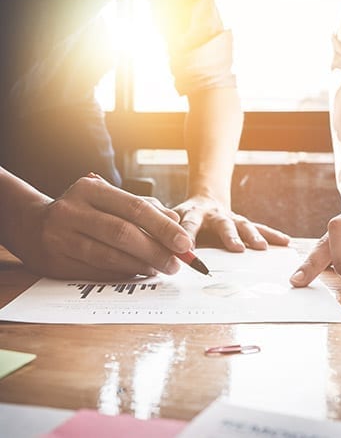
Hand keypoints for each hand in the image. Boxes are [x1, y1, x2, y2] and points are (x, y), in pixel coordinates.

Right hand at [22, 175, 192, 279]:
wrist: (32, 225)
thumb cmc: (84, 211)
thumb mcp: (110, 200)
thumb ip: (144, 208)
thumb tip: (175, 222)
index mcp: (91, 189)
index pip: (135, 208)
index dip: (163, 227)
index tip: (184, 243)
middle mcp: (72, 211)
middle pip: (123, 233)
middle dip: (156, 251)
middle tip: (176, 264)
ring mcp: (60, 237)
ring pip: (109, 256)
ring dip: (141, 265)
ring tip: (161, 269)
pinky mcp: (55, 262)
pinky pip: (97, 272)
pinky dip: (122, 274)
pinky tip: (138, 273)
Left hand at [173, 194, 289, 250]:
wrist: (205, 200)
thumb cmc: (185, 217)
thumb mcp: (170, 221)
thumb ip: (165, 236)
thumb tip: (157, 255)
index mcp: (192, 214)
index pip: (189, 224)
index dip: (188, 236)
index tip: (187, 251)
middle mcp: (214, 215)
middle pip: (223, 225)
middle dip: (230, 236)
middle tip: (236, 248)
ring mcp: (231, 218)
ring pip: (244, 225)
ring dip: (253, 236)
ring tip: (262, 248)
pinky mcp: (243, 222)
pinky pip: (260, 228)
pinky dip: (272, 235)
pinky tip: (285, 242)